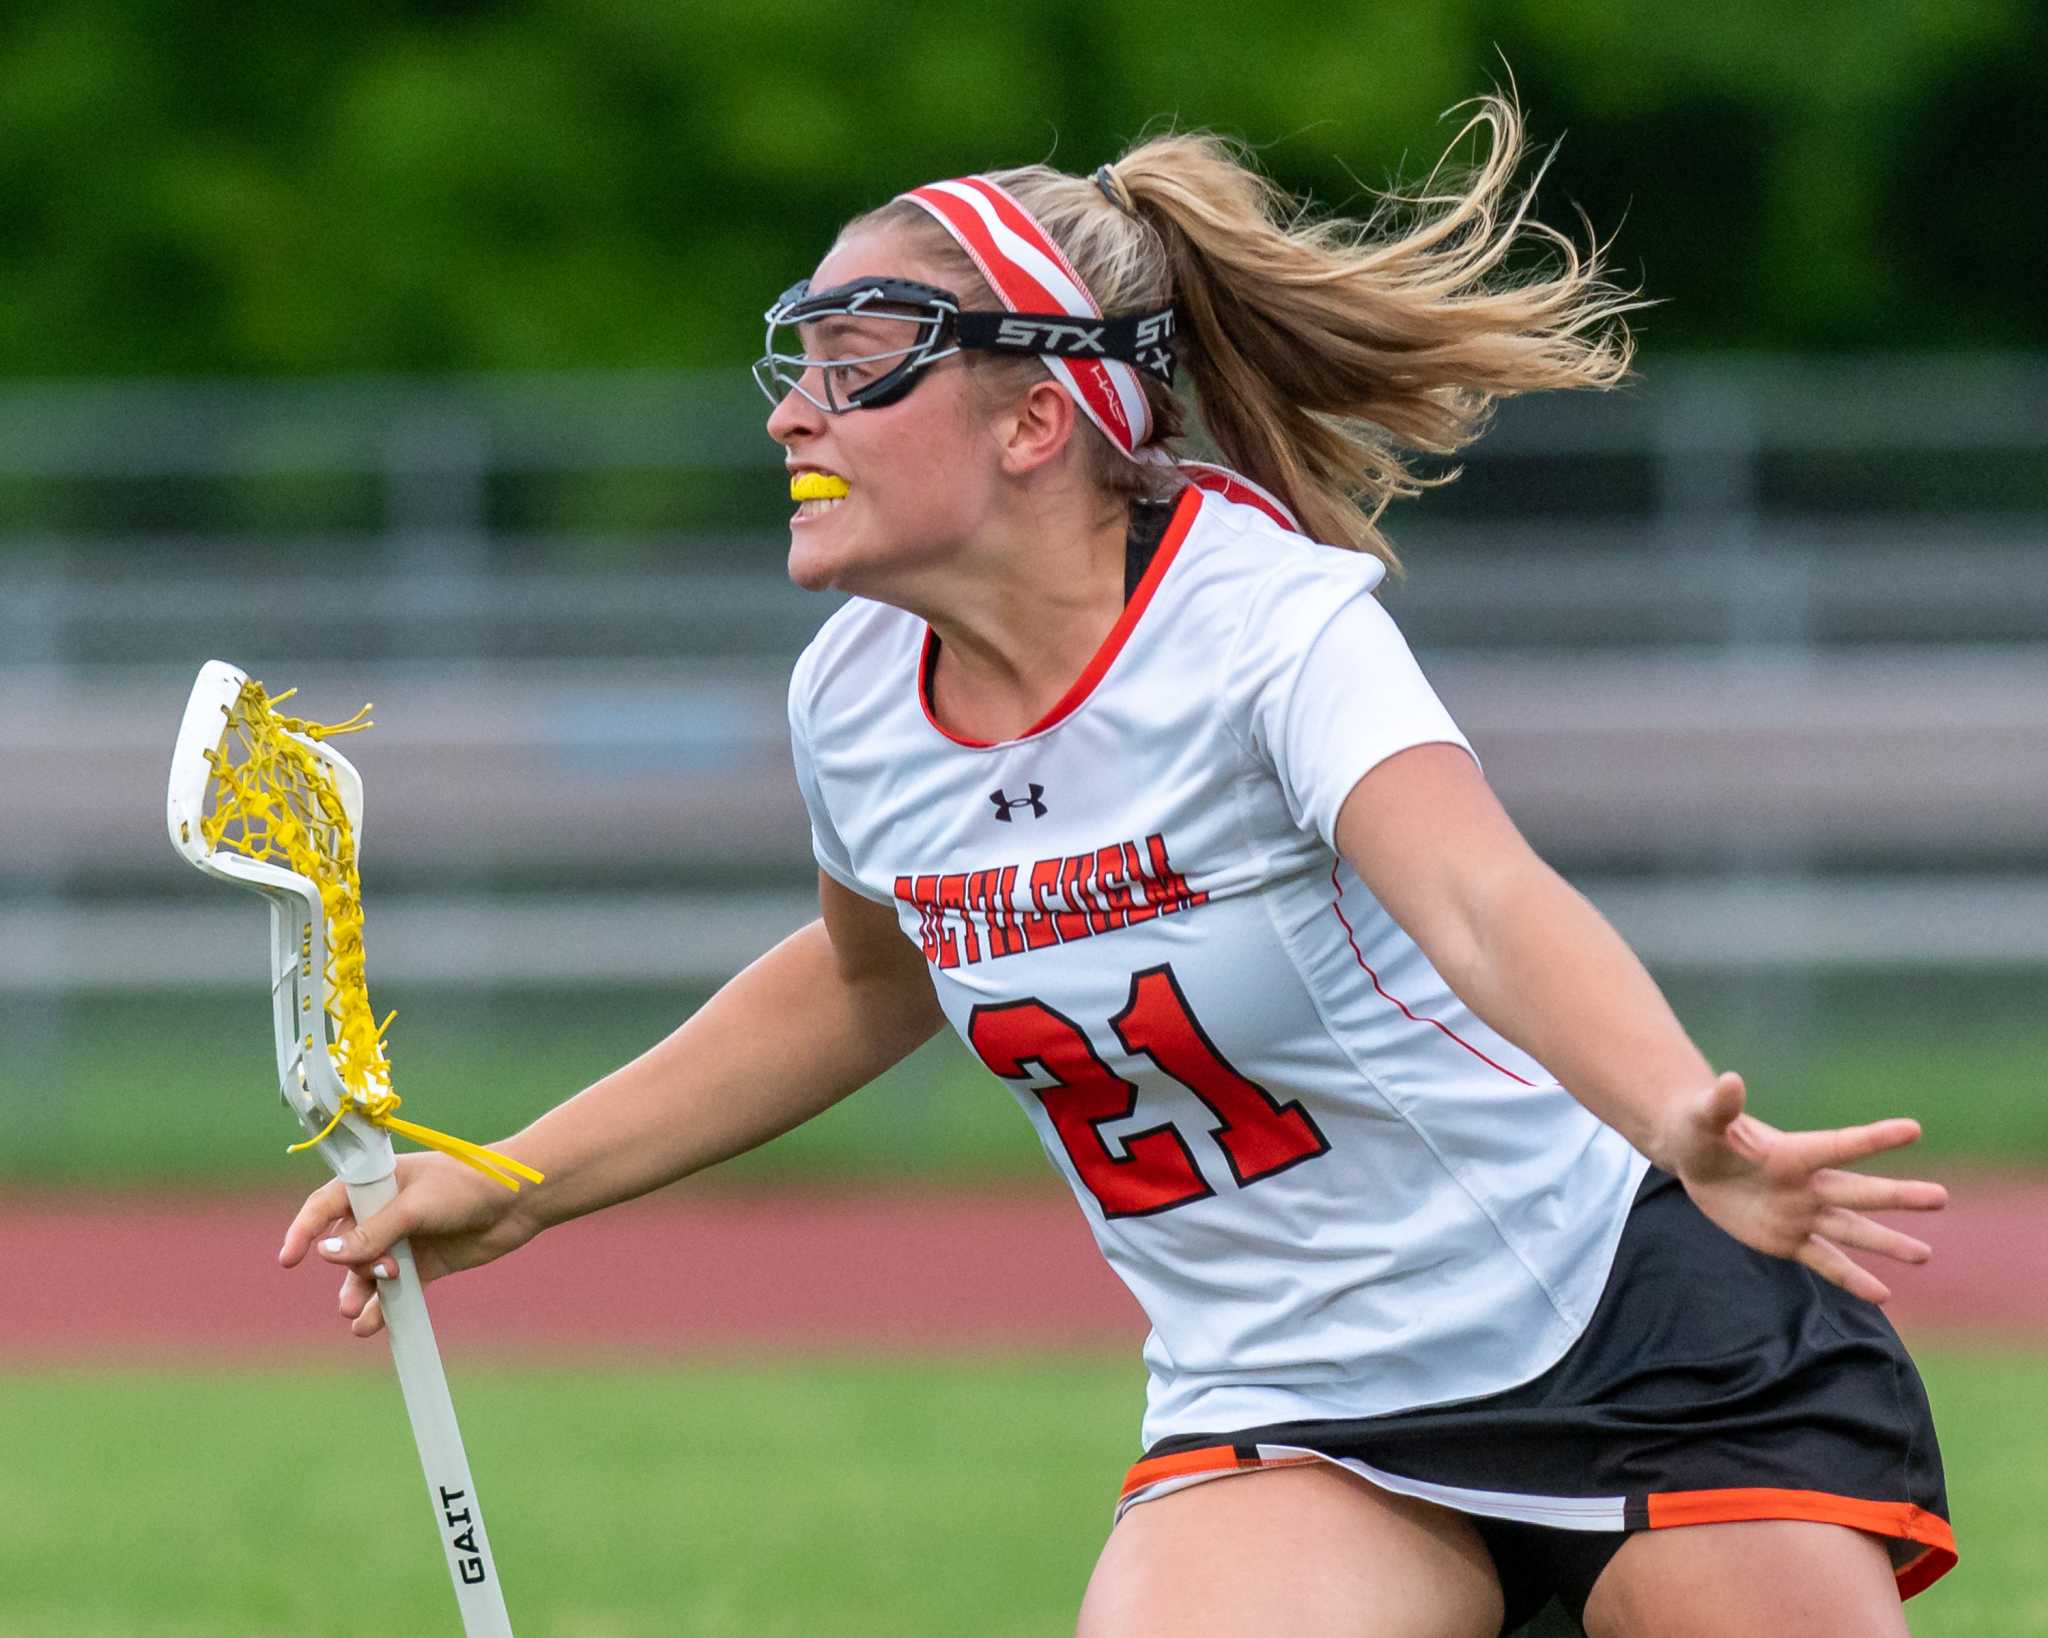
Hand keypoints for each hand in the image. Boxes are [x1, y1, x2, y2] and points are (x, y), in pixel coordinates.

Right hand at [278, 1152, 541, 1337]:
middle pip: (346, 1246)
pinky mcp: (424, 1265)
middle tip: (377, 1273)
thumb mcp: (414, 1207)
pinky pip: (393, 1293)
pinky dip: (381, 1310)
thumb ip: (371, 1233)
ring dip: (358, 1293)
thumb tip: (326, 1254)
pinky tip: (370, 1327)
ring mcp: (403, 1240)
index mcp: (377, 1182)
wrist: (518, 1201)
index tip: (289, 1259)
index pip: (326, 1205)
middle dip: (350, 1267)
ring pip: (365, 1273)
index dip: (304, 1230)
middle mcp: (384, 1211)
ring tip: (357, 1313)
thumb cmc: (465, 1186)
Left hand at [1657, 1071, 1945, 1304]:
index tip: (1913, 1128)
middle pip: (1858, 1191)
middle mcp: (1807, 1184)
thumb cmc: (1701, 1130)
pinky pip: (1825, 1262)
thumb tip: (1730, 1080)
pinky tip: (1882, 1295)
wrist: (1697, 1162)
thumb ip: (1720, 1104)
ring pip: (1852, 1231)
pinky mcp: (1788, 1240)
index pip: (1838, 1144)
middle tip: (1941, 1197)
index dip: (1873, 1138)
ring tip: (1925, 1255)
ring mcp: (1801, 1214)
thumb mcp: (1703, 1117)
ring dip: (1887, 1243)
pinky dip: (1852, 1279)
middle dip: (1897, 1195)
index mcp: (1792, 1151)